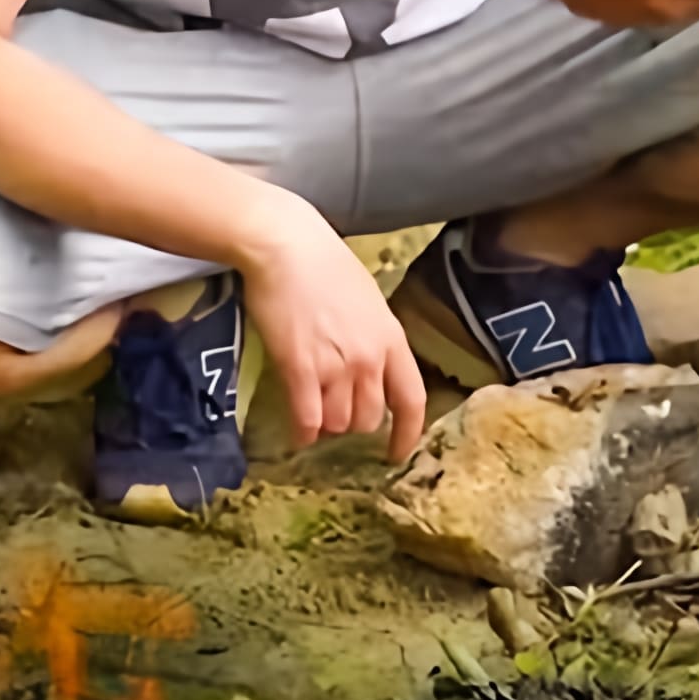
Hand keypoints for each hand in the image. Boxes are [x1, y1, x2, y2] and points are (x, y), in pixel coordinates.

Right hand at [234, 213, 429, 463]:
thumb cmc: (326, 265)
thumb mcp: (368, 303)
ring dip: (326, 425)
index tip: (397, 453)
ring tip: (313, 412)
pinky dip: (302, 432)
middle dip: (352, 424)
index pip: (411, 400)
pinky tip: (298, 432)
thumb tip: (370, 370)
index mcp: (392, 340)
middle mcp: (370, 359)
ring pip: (337, 422)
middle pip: (368, 418)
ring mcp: (335, 366)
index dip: (407, 434)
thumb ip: (374, 339)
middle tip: (335, 412)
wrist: (287, 246)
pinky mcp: (300, 368)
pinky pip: (307, 418)